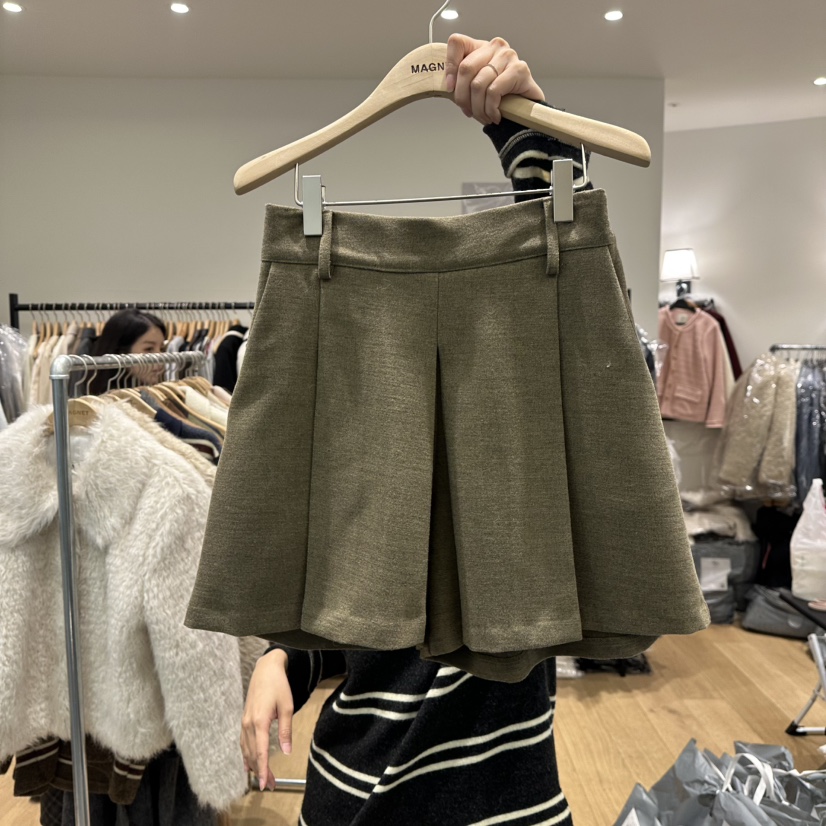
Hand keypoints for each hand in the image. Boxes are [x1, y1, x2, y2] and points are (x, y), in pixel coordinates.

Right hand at [240, 648, 293, 791]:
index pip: (260, 752)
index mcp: (259, 721)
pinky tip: (248, 764)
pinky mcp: (245, 719)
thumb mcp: (287, 706)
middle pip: (253, 754)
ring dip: (253, 765)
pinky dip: (246, 754)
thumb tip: (287, 751)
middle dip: (260, 771)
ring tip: (262, 778)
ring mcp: (244, 722)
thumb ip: (285, 730)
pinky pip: (243, 742)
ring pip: (246, 750)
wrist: (265, 669)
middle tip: (269, 786)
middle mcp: (248, 724)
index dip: (262, 770)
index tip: (265, 785)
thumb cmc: (278, 686)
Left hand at [445, 34, 544, 125]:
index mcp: (481, 47)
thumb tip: (448, 87)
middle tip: (468, 111)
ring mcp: (508, 56)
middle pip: (466, 68)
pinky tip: (495, 115)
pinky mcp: (520, 69)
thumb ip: (461, 83)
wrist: (526, 110)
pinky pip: (493, 91)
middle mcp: (495, 47)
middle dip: (463, 97)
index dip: (449, 67)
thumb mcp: (474, 89)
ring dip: (478, 108)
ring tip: (484, 117)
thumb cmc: (500, 99)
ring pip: (478, 84)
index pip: (457, 43)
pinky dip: (490, 109)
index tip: (450, 89)